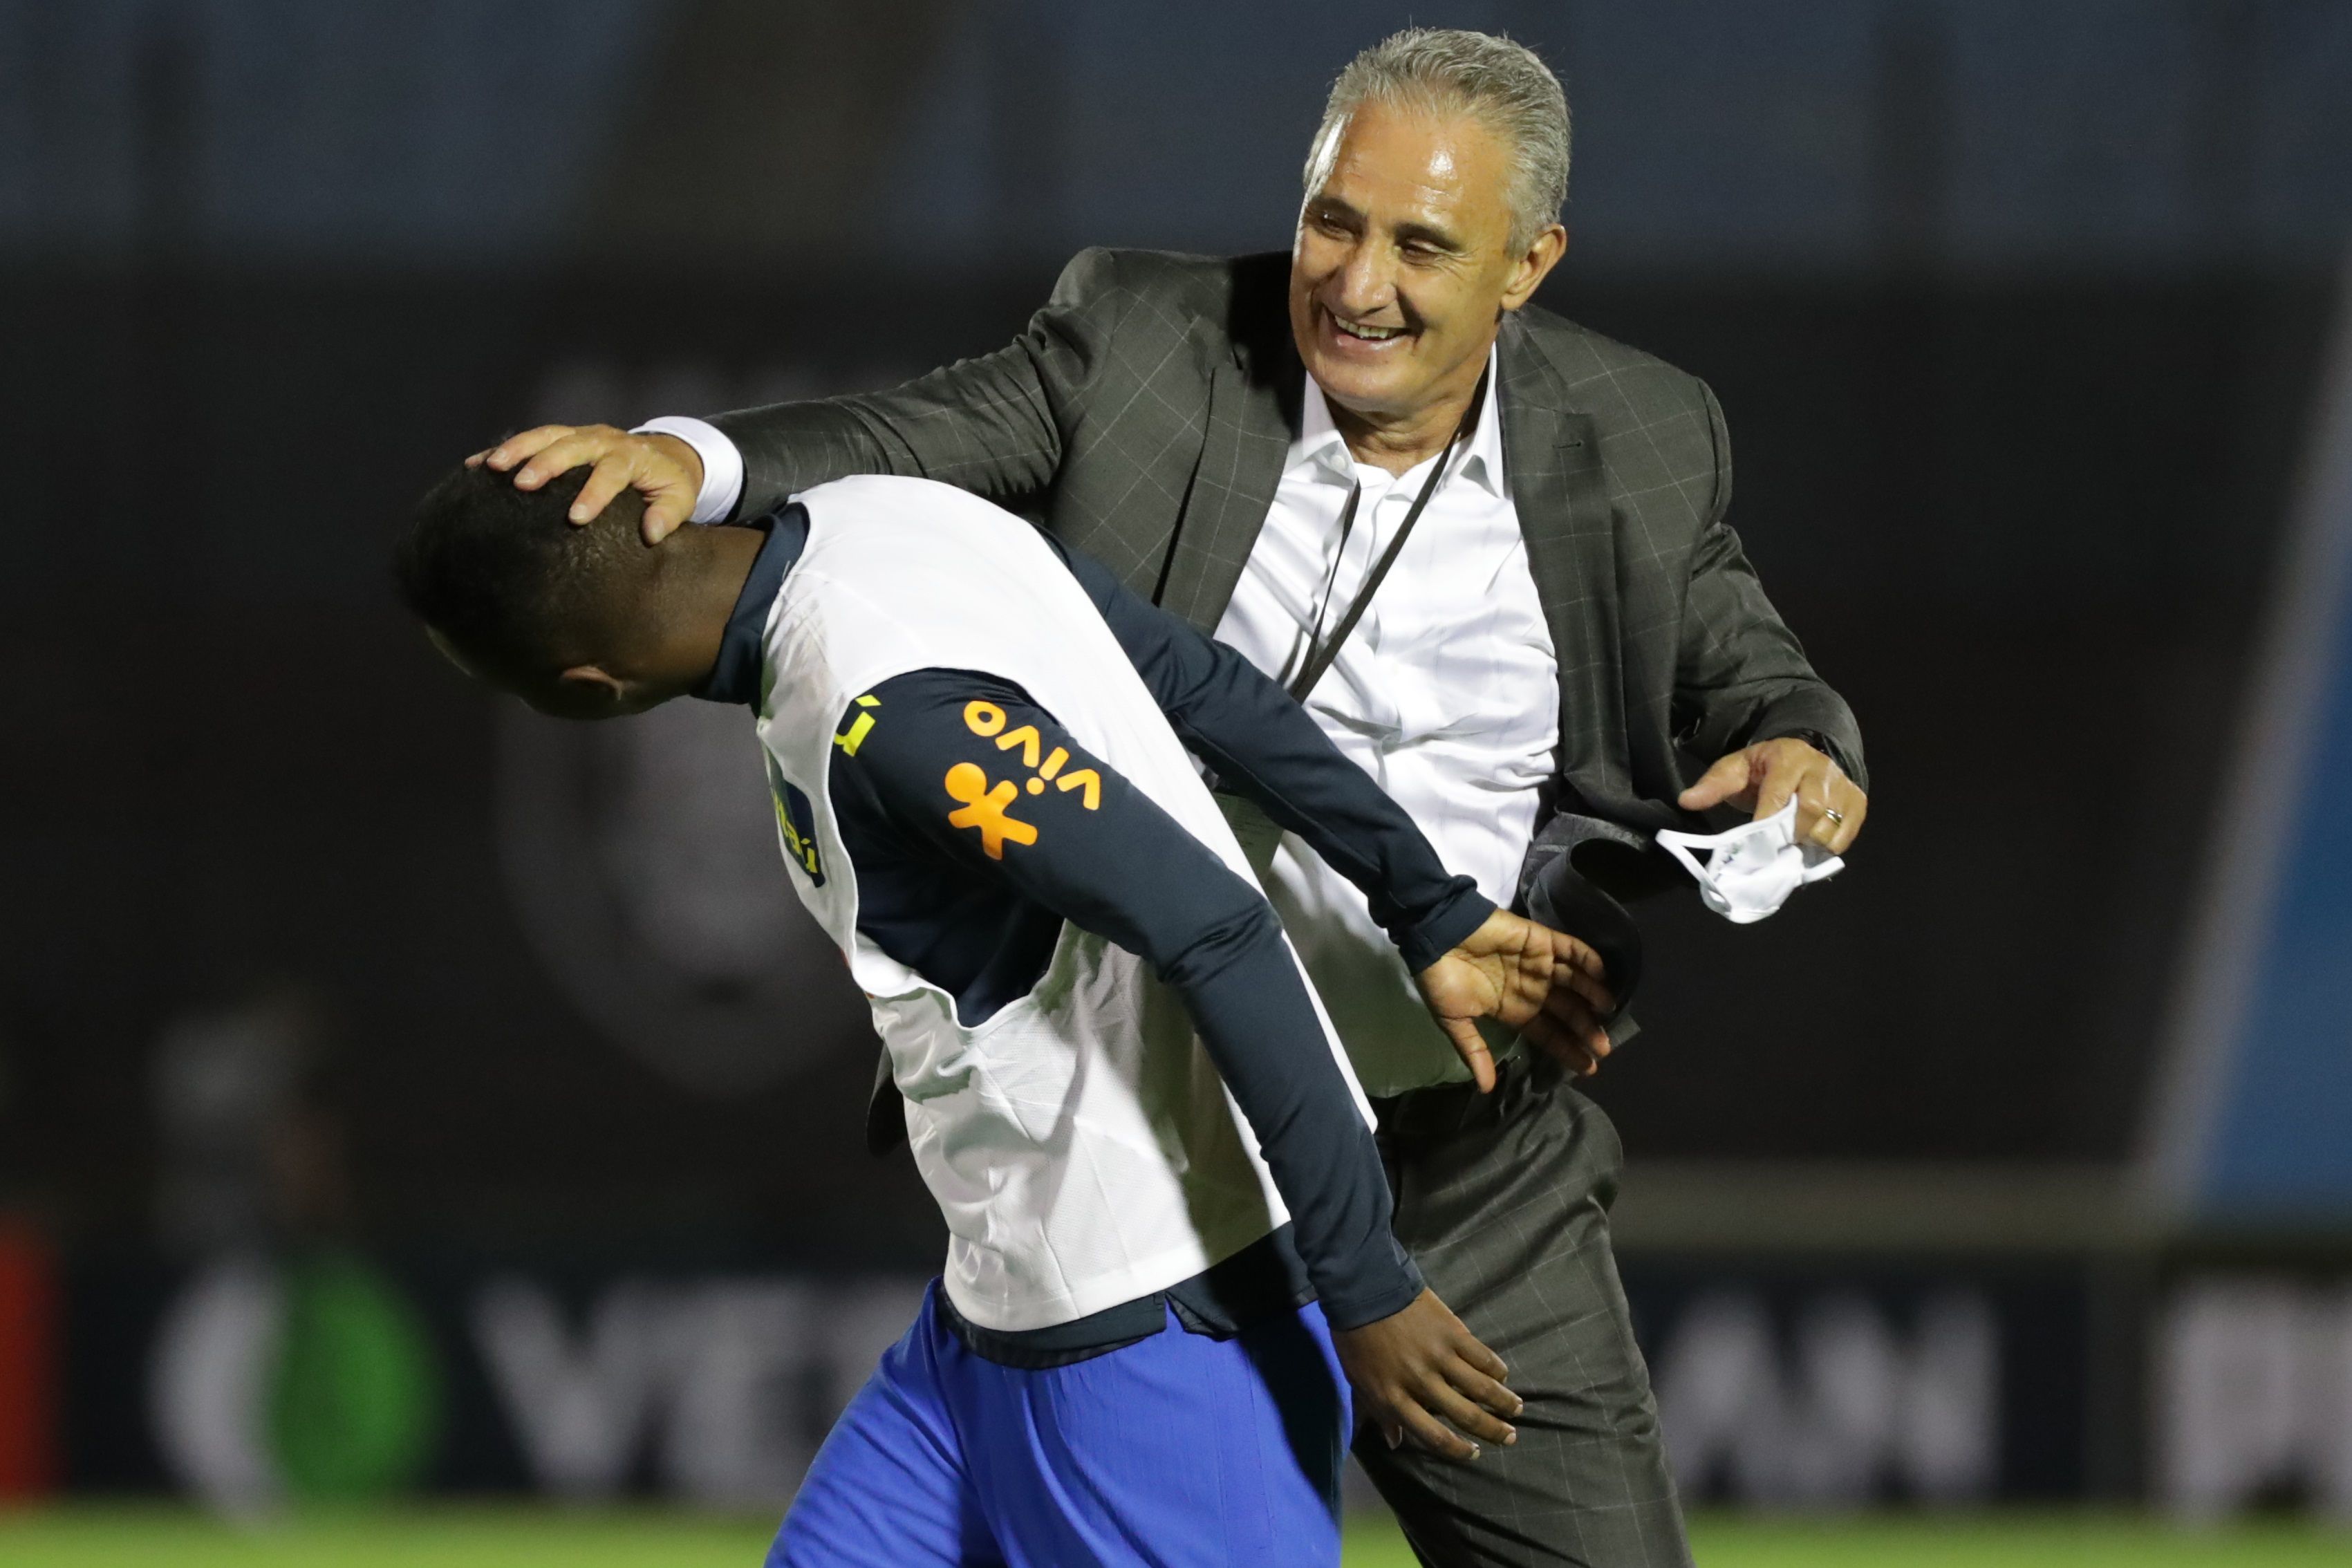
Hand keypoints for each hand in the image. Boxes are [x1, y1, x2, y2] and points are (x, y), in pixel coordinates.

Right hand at [466, 424, 703, 543]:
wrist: (664, 454)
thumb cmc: (669, 483)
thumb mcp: (680, 499)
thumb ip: (668, 515)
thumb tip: (652, 534)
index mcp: (631, 456)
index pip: (612, 472)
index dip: (594, 494)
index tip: (576, 518)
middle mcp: (602, 440)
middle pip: (571, 446)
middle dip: (546, 464)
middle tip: (523, 485)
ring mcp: (579, 435)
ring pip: (545, 436)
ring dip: (517, 449)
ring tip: (491, 467)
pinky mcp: (562, 437)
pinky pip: (530, 439)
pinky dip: (503, 450)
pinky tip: (475, 465)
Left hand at [1332, 1289, 1520, 1461]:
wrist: (1363, 1289)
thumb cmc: (1356, 1339)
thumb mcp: (1358, 1382)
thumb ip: (1379, 1413)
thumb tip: (1394, 1443)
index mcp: (1395, 1398)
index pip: (1434, 1436)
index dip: (1458, 1450)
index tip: (1473, 1453)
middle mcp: (1421, 1382)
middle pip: (1466, 1416)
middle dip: (1492, 1431)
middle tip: (1510, 1438)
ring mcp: (1440, 1357)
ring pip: (1482, 1388)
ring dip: (1504, 1402)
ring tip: (1516, 1411)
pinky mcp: (1453, 1332)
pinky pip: (1482, 1357)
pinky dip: (1497, 1369)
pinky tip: (1503, 1376)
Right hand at [1415, 909, 1615, 1089]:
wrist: (1436, 935)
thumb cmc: (1442, 978)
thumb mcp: (1454, 1020)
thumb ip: (1474, 1051)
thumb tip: (1485, 1089)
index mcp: (1512, 1009)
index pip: (1548, 1033)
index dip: (1567, 1049)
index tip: (1589, 1068)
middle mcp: (1530, 988)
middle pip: (1567, 1011)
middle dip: (1586, 1029)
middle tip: (1605, 1047)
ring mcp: (1538, 963)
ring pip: (1574, 982)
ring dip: (1593, 995)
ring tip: (1609, 1012)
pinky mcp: (1540, 940)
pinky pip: (1571, 949)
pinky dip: (1588, 960)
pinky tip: (1602, 975)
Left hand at [1677, 737, 1867, 853]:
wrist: (1805, 756)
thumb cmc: (1765, 768)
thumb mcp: (1737, 768)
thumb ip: (1713, 784)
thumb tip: (1687, 800)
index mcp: (1788, 757)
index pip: (1779, 793)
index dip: (1766, 822)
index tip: (1753, 846)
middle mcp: (1821, 769)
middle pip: (1810, 810)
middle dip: (1789, 836)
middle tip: (1772, 850)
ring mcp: (1843, 787)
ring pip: (1831, 826)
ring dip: (1808, 845)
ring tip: (1789, 849)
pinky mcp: (1857, 804)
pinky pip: (1845, 835)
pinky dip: (1826, 849)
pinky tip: (1808, 848)